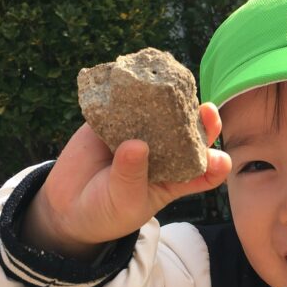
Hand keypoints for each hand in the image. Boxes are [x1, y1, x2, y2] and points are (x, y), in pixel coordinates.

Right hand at [22, 103, 230, 258]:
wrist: (68, 206)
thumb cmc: (107, 209)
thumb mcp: (125, 201)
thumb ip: (131, 176)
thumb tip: (138, 144)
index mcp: (176, 175)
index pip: (205, 167)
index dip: (216, 161)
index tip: (218, 158)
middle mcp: (165, 150)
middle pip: (190, 131)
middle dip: (201, 119)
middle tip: (206, 110)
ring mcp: (141, 131)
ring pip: (160, 110)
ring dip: (169, 97)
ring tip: (173, 87)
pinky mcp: (114, 119)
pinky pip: (122, 102)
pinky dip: (128, 89)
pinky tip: (135, 77)